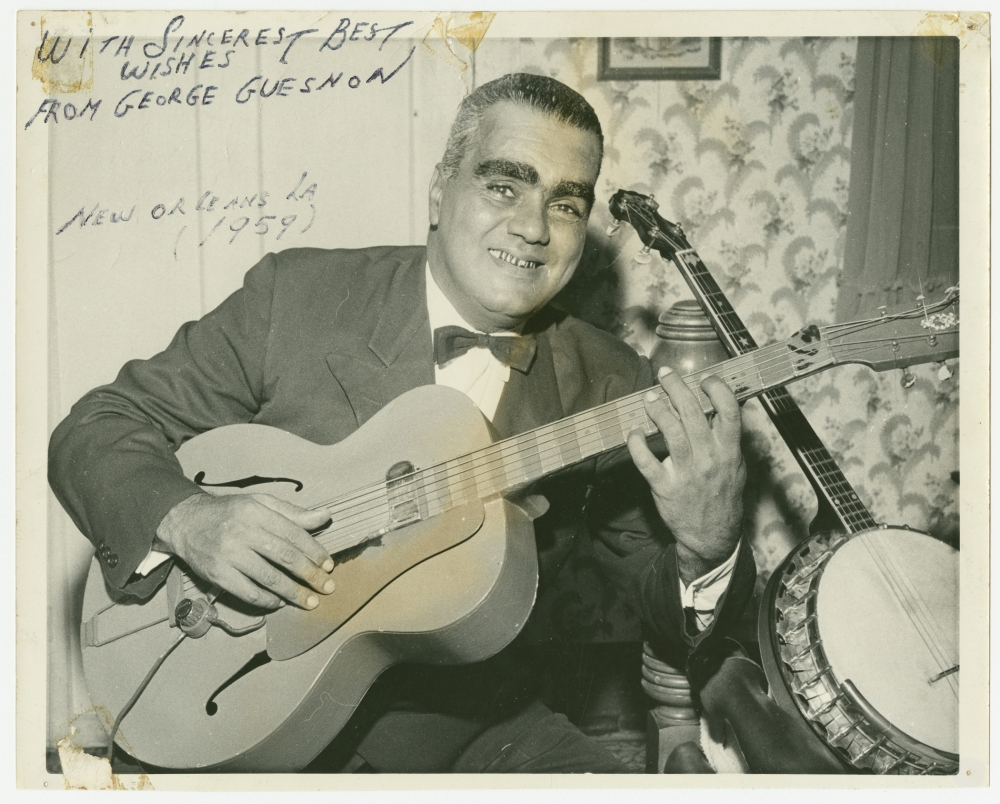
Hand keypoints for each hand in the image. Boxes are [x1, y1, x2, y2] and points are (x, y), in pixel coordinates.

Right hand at [155, 492, 335, 609]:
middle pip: (284, 557)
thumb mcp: (260, 503)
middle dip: (310, 575)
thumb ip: (292, 513)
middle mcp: (243, 532)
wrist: (186, 521)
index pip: (293, 534)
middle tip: (327, 587)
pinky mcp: (217, 573)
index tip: (329, 565)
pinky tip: (279, 602)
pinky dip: (267, 600)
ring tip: (310, 601)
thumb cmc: (229, 512)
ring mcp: (228, 554)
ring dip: (293, 592)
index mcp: (256, 512)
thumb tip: (325, 516)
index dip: (314, 551)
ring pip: (268, 578)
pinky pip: (247, 592)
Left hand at [626, 365, 745, 583]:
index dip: (717, 389)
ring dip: (657, 409)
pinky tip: (634, 432)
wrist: (712, 536)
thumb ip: (730, 438)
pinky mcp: (665, 486)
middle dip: (677, 387)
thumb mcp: (736, 467)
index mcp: (729, 451)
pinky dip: (636, 443)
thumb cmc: (723, 496)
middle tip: (665, 375)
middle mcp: (709, 459)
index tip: (706, 379)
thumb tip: (725, 406)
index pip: (729, 411)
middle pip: (692, 413)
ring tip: (649, 397)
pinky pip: (646, 460)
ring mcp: (686, 473)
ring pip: (669, 431)